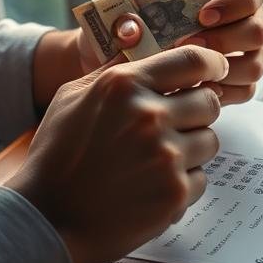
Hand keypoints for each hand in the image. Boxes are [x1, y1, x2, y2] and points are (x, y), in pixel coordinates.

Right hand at [6, 45, 227, 262]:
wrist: (48, 218)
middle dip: (197, 111)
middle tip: (176, 124)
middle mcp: (149, 116)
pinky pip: (201, 178)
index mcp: (124, 85)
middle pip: (209, 102)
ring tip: (156, 160)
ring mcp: (165, 156)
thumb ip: (112, 70)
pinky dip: (182, 184)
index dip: (210, 64)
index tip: (215, 70)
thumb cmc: (56, 155)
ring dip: (191, 149)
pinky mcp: (174, 193)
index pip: (190, 61)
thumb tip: (140, 44)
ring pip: (209, 141)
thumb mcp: (72, 97)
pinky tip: (151, 187)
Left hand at [115, 0, 262, 105]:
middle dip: (227, 40)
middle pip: (259, 29)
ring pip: (255, 63)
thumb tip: (131, 30)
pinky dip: (222, 91)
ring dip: (224, 69)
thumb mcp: (124, 17)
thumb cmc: (129, 31)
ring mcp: (246, 53)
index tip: (203, 16)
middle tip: (193, 48)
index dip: (234, 3)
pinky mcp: (240, 82)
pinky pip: (246, 89)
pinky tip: (193, 90)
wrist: (123, 63)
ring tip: (189, 73)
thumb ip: (128, 18)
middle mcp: (244, 22)